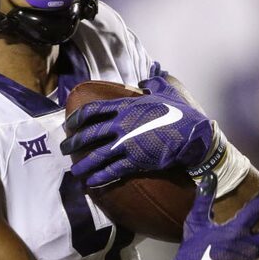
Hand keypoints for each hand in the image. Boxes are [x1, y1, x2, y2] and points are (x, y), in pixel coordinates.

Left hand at [60, 75, 214, 186]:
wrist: (194, 134)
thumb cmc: (181, 112)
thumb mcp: (165, 92)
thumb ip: (153, 84)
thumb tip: (148, 77)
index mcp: (126, 106)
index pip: (93, 110)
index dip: (77, 117)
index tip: (69, 124)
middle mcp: (122, 124)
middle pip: (89, 134)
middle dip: (74, 143)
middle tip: (64, 149)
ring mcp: (127, 143)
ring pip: (97, 155)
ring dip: (83, 164)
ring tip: (75, 171)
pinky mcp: (135, 161)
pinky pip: (112, 170)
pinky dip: (100, 177)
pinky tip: (91, 182)